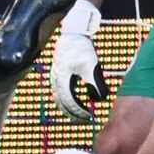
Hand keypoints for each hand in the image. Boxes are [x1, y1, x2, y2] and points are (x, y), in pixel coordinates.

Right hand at [50, 0, 106, 121]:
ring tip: (76, 113)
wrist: (72, 33)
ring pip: (59, 98)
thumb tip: (98, 100)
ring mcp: (54, 77)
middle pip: (62, 103)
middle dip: (72, 113)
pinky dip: (65, 99)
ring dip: (68, 107)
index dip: (79, 112)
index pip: (70, 103)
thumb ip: (95, 84)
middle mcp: (56, 81)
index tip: (88, 117)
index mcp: (63, 80)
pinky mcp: (57, 73)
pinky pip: (58, 91)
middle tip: (82, 120)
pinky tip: (72, 99)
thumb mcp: (91, 67)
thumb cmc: (81, 49)